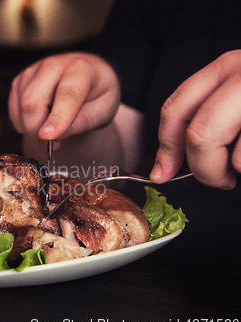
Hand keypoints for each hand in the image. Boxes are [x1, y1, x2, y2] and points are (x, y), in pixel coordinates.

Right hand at [8, 53, 120, 140]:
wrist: (88, 78)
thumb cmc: (98, 95)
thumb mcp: (103, 111)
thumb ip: (82, 123)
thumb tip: (55, 135)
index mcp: (81, 69)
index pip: (67, 94)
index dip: (57, 117)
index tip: (47, 136)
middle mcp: (53, 65)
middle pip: (32, 102)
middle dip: (37, 130)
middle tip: (54, 142)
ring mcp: (33, 71)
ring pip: (21, 107)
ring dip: (32, 128)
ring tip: (52, 130)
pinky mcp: (20, 80)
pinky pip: (14, 109)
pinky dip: (24, 123)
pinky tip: (41, 122)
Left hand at [150, 50, 240, 188]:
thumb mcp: (234, 95)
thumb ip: (205, 116)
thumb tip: (164, 167)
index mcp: (225, 68)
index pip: (175, 108)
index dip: (165, 147)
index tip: (161, 174)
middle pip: (198, 135)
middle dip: (202, 169)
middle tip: (217, 180)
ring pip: (227, 152)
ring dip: (228, 172)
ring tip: (240, 172)